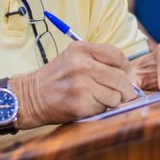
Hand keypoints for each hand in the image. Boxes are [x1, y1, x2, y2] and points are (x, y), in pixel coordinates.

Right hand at [18, 41, 141, 124]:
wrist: (30, 97)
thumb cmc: (56, 78)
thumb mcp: (74, 58)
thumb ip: (99, 61)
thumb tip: (130, 76)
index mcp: (82, 49)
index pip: (118, 56)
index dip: (124, 69)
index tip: (121, 76)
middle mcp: (82, 65)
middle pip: (121, 78)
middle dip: (124, 89)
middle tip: (117, 94)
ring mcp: (81, 85)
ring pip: (116, 96)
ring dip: (111, 101)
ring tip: (95, 98)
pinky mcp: (80, 104)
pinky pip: (104, 108)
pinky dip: (99, 110)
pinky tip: (86, 105)